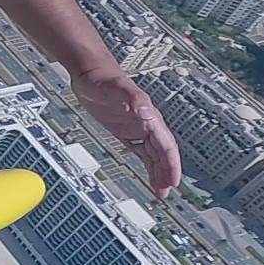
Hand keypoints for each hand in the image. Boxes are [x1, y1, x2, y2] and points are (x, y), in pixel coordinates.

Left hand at [74, 69, 181, 196]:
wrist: (90, 72)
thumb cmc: (103, 78)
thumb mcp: (116, 88)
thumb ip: (132, 98)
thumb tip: (145, 110)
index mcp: (149, 116)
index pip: (166, 145)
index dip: (172, 164)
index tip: (174, 181)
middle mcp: (147, 124)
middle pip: (163, 154)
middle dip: (167, 173)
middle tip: (166, 192)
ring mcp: (138, 128)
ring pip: (154, 156)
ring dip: (159, 174)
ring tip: (160, 192)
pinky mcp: (127, 131)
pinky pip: (142, 152)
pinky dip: (148, 166)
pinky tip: (149, 176)